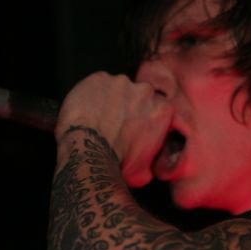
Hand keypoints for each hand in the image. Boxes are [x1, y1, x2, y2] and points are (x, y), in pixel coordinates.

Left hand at [56, 72, 172, 187]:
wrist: (89, 152)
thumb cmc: (116, 163)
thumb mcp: (144, 171)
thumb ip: (152, 161)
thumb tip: (149, 168)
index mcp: (162, 110)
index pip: (157, 109)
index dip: (145, 119)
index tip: (135, 128)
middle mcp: (145, 91)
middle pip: (139, 95)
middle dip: (130, 107)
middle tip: (116, 124)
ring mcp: (121, 82)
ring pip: (117, 88)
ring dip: (111, 100)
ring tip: (99, 118)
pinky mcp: (98, 78)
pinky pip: (97, 84)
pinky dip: (92, 94)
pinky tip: (88, 111)